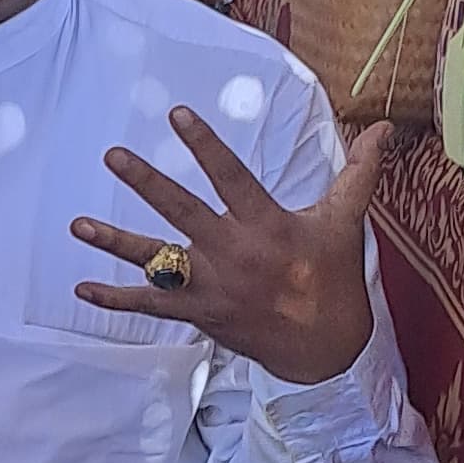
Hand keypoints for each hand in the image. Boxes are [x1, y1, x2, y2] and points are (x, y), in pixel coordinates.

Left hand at [71, 109, 388, 383]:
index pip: (231, 177)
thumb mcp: (343, 222)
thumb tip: (386, 127)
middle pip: (183, 213)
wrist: (325, 347)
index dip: (206, 146)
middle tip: (113, 156)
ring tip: (77, 225)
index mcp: (267, 225)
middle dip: (148, 183)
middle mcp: (234, 253)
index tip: (177, 115)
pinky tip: (81, 289)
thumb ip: (357, 172)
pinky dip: (116, 299)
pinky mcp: (199, 312)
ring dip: (115, 243)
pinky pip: (151, 306)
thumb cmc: (332, 277)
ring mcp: (213, 285)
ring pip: (157, 262)